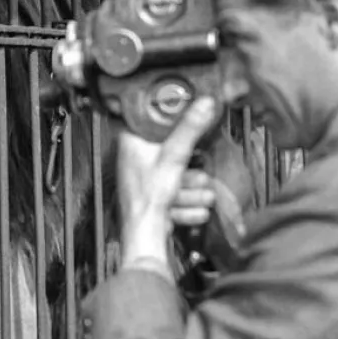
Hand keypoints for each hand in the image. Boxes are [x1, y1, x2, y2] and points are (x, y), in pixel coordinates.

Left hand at [115, 97, 220, 269]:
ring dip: (192, 190)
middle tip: (202, 170)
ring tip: (206, 194)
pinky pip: (172, 197)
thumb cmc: (147, 196)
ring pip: (174, 178)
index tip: (191, 118)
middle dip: (190, 167)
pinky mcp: (151, 199)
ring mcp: (143, 180)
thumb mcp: (174, 156)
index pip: (152, 121)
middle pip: (170, 153)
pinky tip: (199, 211)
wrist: (143, 235)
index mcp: (131, 141)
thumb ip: (190, 129)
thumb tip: (204, 103)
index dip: (174, 121)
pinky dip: (186, 204)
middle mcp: (134, 159)